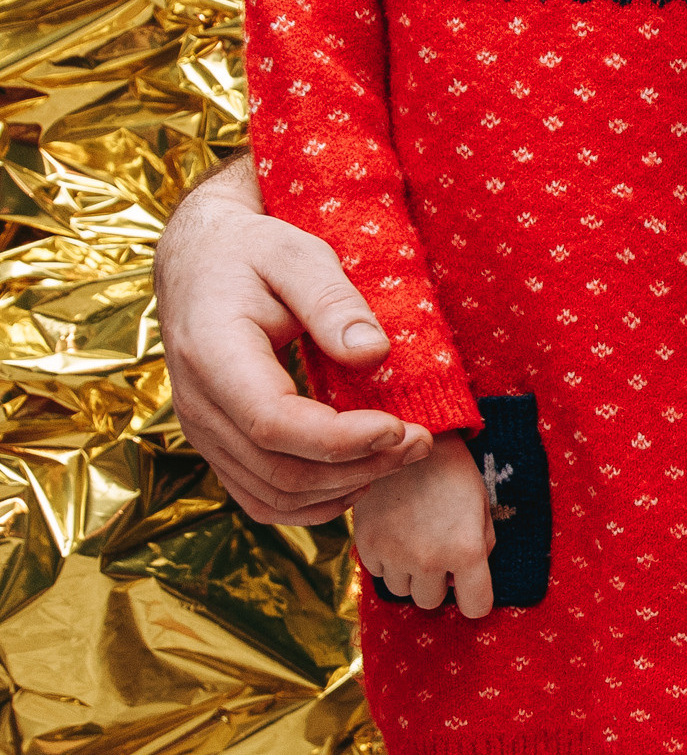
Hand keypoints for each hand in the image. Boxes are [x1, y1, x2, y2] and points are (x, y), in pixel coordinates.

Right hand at [158, 160, 430, 524]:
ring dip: (345, 488)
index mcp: (212, 354)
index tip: (402, 427)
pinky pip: (262, 500)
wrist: (198, 260)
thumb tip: (375, 353)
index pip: (274, 423)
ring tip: (399, 456)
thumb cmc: (251, 251)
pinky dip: (314, 503)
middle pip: (280, 471)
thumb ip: (332, 301)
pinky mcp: (217, 446)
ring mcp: (202, 433)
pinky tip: (359, 475)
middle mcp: (198, 405)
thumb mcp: (296, 254)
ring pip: (274, 496)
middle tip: (421, 441)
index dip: (343, 439)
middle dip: (361, 467)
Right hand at [352, 434, 493, 616]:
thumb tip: (464, 580)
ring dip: (409, 574)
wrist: (409, 436)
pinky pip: (377, 573)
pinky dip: (385, 560)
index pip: (475, 607)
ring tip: (414, 540)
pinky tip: (394, 532)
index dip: (475, 599)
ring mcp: (394, 554)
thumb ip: (482, 546)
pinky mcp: (365, 544)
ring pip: (401, 591)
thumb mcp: (481, 506)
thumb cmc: (452, 471)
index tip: (470, 590)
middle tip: (437, 552)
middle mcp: (429, 560)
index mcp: (466, 551)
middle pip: (431, 602)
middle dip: (437, 582)